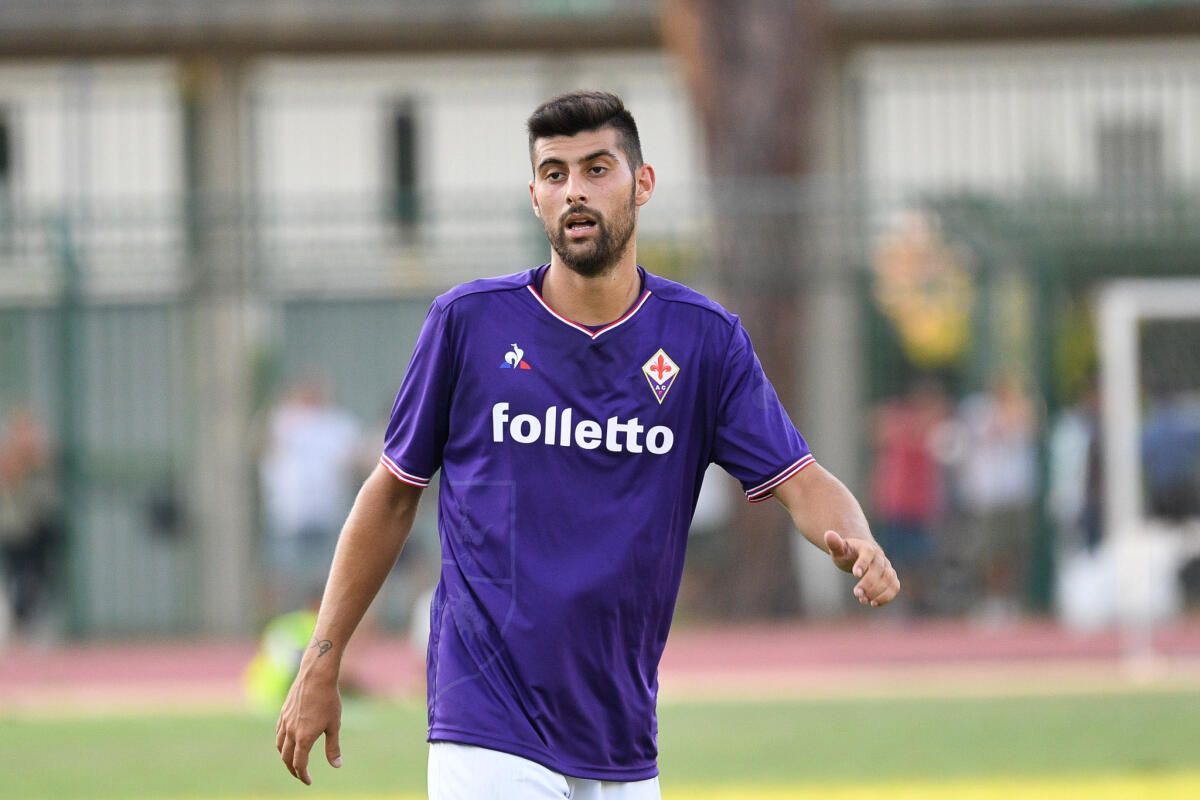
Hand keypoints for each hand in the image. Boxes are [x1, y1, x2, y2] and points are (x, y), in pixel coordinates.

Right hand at [275, 669, 342, 784]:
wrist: (316, 676)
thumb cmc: (329, 699)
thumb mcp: (334, 725)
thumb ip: (333, 747)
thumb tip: (336, 765)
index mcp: (303, 738)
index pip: (299, 764)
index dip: (303, 775)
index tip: (308, 781)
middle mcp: (290, 732)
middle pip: (286, 758)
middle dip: (293, 769)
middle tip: (300, 775)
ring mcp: (284, 722)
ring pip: (279, 746)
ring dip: (285, 757)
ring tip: (293, 760)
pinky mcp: (283, 712)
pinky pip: (278, 733)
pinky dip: (281, 742)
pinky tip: (288, 740)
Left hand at [824, 530, 899, 607]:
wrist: (858, 554)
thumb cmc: (846, 552)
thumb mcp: (838, 548)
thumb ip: (834, 543)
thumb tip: (828, 534)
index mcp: (866, 547)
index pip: (868, 552)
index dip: (863, 563)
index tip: (855, 575)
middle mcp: (880, 556)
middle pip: (879, 568)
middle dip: (869, 583)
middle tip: (856, 594)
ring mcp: (887, 567)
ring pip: (889, 578)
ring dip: (878, 592)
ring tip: (863, 600)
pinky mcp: (891, 578)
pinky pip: (895, 586)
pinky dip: (887, 596)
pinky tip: (873, 603)